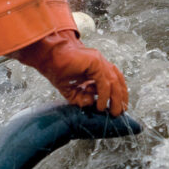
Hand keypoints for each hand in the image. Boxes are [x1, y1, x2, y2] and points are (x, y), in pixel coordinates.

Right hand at [9, 30, 127, 116]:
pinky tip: (99, 104)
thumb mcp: (71, 90)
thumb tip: (91, 103)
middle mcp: (101, 63)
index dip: (119, 94)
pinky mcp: (95, 61)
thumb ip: (81, 98)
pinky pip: (104, 82)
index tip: (119, 107)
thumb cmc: (57, 69)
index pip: (115, 81)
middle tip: (118, 113)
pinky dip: (104, 95)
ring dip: (115, 99)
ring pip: (114, 82)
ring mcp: (99, 61)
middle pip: (118, 81)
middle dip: (121, 98)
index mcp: (97, 68)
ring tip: (112, 111)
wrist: (47, 56)